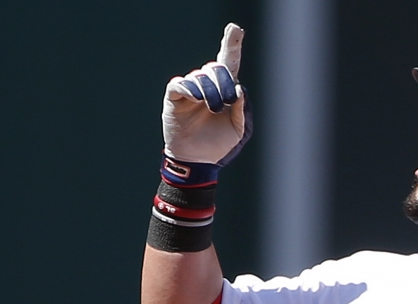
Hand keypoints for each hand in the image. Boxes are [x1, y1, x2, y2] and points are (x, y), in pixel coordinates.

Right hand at [162, 23, 250, 165]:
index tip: (235, 29)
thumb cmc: (219, 144)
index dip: (231, 44)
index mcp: (224, 90)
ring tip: (213, 109)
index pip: (228, 62)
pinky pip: (182, 83)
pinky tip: (197, 100)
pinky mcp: (175, 96)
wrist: (198, 160)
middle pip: (216, 67)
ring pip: (200, 75)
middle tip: (227, 101)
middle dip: (225, 81)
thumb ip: (242, 109)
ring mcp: (190, 89)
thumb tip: (239, 88)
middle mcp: (207, 85)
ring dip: (210, 91)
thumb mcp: (238, 129)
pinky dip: (191, 90)